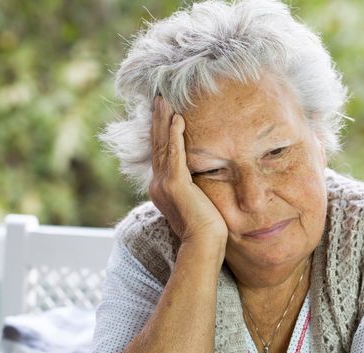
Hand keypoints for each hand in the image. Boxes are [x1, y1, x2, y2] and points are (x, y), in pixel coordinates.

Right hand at [149, 96, 228, 246]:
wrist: (203, 245)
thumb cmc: (205, 228)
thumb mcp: (195, 202)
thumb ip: (191, 188)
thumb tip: (197, 179)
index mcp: (162, 187)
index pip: (160, 153)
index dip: (160, 132)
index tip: (162, 113)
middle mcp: (158, 184)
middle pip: (157, 144)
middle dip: (158, 120)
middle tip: (158, 98)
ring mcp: (164, 184)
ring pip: (163, 145)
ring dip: (164, 121)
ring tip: (165, 100)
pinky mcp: (175, 185)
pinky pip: (174, 154)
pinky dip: (175, 135)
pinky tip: (178, 118)